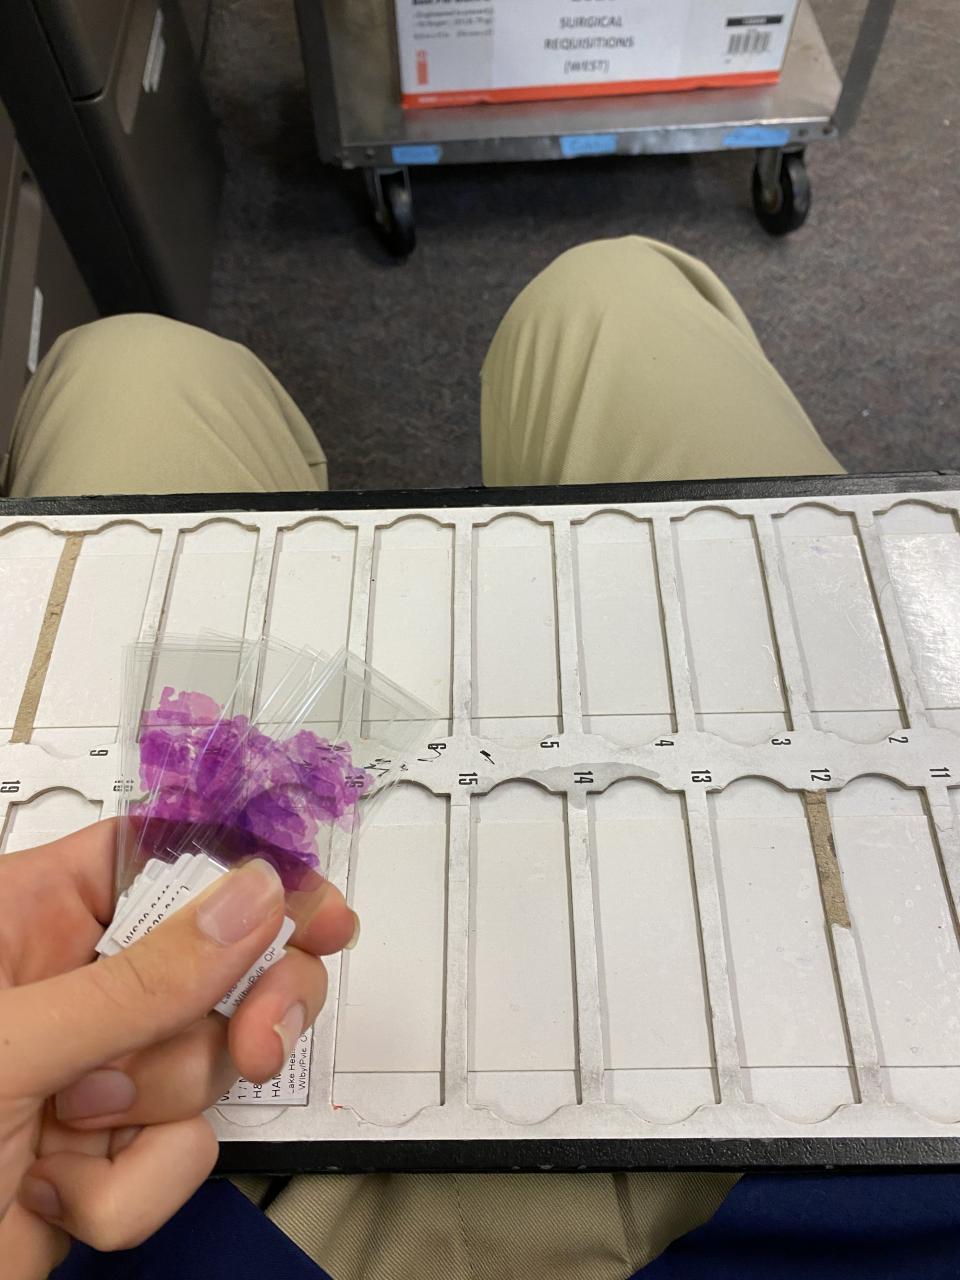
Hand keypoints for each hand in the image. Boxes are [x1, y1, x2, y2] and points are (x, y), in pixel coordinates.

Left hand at [0, 820, 356, 1276]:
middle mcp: (71, 986)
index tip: (315, 899)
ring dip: (156, 1112)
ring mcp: (96, 1069)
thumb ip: (140, 978)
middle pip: (216, 955)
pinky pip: (183, 1147)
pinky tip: (54, 1191)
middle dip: (247, 1002)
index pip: (161, 857)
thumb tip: (250, 900)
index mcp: (27, 919)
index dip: (244, 868)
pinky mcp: (111, 1150)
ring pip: (208, 1057)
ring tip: (76, 1130)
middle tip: (265, 1031)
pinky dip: (131, 1187)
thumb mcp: (8, 1047)